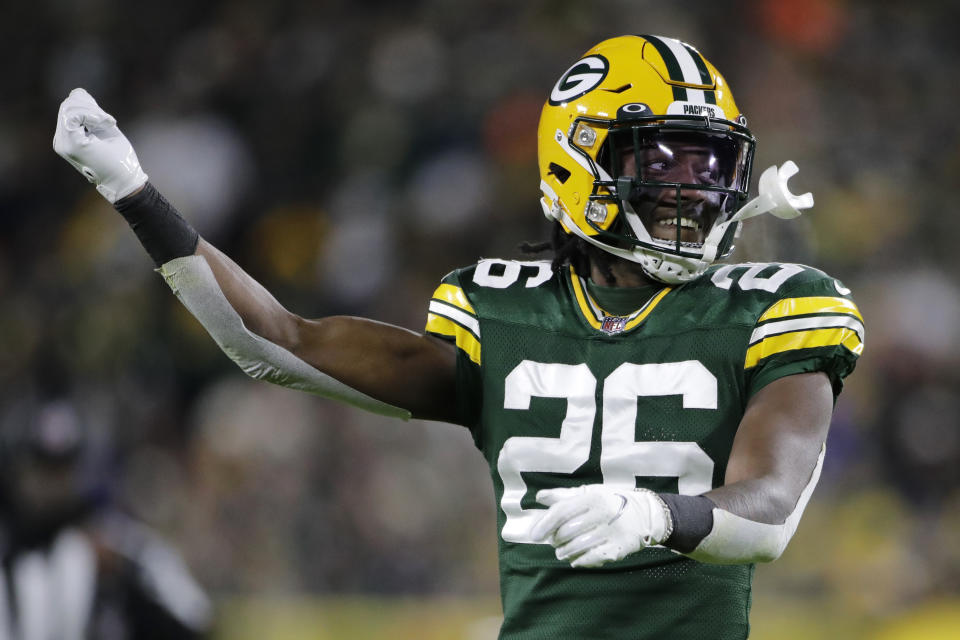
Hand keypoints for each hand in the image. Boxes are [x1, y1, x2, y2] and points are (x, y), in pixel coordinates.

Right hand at [53, 88, 147, 202]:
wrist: (125, 181)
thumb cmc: (119, 159)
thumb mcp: (104, 129)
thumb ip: (91, 114)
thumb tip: (78, 93)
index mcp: (67, 138)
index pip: (68, 108)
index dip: (87, 104)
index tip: (107, 119)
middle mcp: (61, 141)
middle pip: (67, 106)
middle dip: (90, 107)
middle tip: (108, 121)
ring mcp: (63, 144)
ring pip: (68, 109)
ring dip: (92, 111)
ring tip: (107, 122)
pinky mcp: (71, 145)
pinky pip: (72, 116)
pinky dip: (90, 115)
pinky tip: (103, 123)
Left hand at [531, 485, 672, 567]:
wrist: (645, 514)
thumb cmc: (611, 502)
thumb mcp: (590, 493)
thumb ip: (564, 496)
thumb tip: (540, 496)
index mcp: (593, 498)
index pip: (562, 512)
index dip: (545, 524)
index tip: (535, 535)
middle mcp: (602, 514)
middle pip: (567, 532)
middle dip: (555, 540)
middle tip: (553, 542)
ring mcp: (611, 533)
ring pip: (577, 547)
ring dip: (564, 552)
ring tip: (562, 551)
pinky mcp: (618, 548)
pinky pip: (591, 558)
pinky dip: (579, 561)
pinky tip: (575, 559)